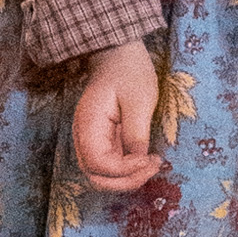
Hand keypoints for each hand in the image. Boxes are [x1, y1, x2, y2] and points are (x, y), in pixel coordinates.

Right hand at [73, 41, 164, 192]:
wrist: (119, 55)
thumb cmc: (129, 72)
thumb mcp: (139, 99)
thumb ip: (136, 132)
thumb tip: (138, 159)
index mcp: (88, 125)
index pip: (98, 163)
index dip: (123, 170)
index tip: (148, 158)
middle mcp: (84, 137)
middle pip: (96, 176)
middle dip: (125, 181)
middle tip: (152, 166)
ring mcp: (92, 140)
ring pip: (102, 175)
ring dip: (127, 179)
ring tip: (152, 164)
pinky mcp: (103, 140)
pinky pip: (110, 165)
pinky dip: (127, 170)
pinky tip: (146, 160)